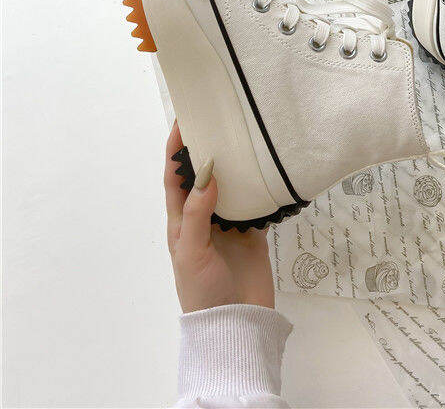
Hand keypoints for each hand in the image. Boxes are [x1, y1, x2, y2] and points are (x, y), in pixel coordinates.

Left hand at [164, 122, 274, 312]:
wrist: (235, 324)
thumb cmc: (203, 291)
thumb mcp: (191, 253)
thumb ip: (197, 214)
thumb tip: (207, 173)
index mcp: (181, 222)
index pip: (175, 179)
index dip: (175, 151)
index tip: (183, 121)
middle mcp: (203, 218)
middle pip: (204, 177)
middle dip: (207, 150)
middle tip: (219, 121)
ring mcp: (229, 224)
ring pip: (231, 185)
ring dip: (235, 164)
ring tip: (245, 138)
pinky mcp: (252, 232)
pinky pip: (256, 202)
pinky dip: (261, 186)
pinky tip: (268, 169)